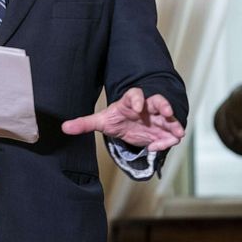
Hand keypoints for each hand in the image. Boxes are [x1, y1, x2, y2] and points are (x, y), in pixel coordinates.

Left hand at [60, 88, 183, 151]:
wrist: (129, 127)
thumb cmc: (116, 119)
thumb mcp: (101, 121)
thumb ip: (84, 123)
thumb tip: (63, 127)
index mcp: (130, 101)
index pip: (135, 94)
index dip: (137, 98)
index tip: (137, 107)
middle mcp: (146, 107)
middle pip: (158, 100)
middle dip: (164, 105)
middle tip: (168, 112)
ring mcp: (157, 118)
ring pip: (169, 117)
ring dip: (174, 124)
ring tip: (178, 133)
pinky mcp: (163, 130)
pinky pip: (170, 133)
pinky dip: (169, 139)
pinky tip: (163, 146)